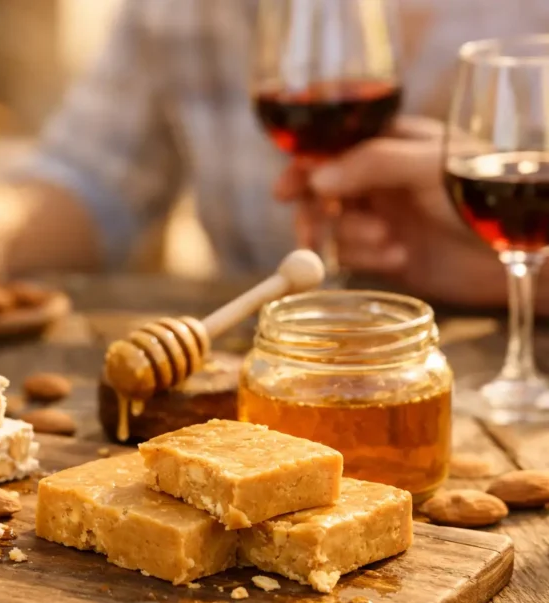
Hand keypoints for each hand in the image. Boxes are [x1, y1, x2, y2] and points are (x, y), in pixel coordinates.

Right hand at [274, 117, 509, 308]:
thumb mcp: (426, 167)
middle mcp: (379, 181)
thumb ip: (370, 164)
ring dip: (351, 238)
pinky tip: (399, 257)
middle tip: (310, 235)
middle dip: (314, 214)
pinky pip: (353, 257)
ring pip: (333, 228)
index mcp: (388, 145)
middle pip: (320, 192)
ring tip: (386, 241)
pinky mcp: (386, 253)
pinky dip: (368, 259)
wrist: (516, 251)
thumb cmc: (480, 196)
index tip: (284, 190)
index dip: (302, 168)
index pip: (330, 149)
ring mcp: (381, 217)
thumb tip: (316, 178)